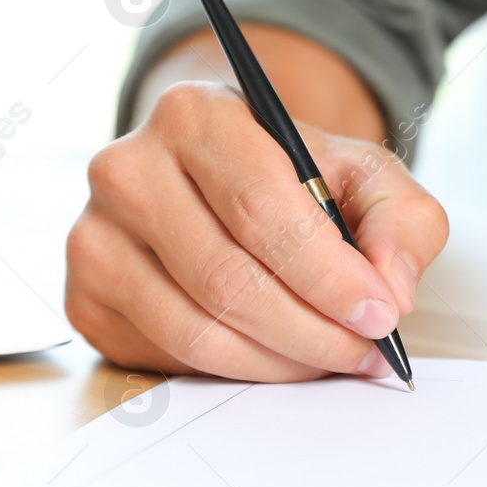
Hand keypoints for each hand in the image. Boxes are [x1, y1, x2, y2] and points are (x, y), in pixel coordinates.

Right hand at [65, 81, 447, 380]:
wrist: (214, 179)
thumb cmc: (288, 178)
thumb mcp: (361, 174)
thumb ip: (400, 219)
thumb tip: (392, 288)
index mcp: (194, 115)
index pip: (261, 210)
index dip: (328, 275)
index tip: (380, 315)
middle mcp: (127, 169)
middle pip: (228, 279)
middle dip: (312, 331)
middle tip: (363, 352)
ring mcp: (94, 237)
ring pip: (196, 330)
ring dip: (278, 361)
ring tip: (328, 358)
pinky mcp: (86, 298)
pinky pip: (168, 357)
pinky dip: (234, 371)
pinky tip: (273, 355)